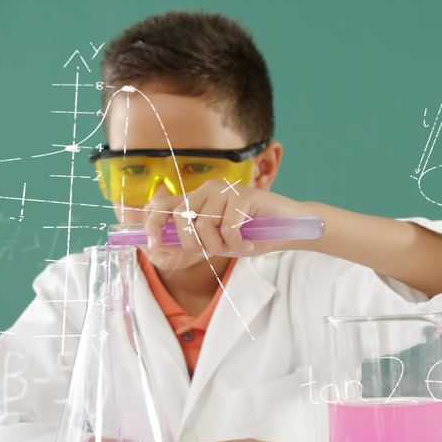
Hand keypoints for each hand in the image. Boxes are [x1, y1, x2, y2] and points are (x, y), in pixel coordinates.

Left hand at [142, 180, 307, 256]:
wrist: (290, 228)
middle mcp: (207, 190)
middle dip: (193, 244)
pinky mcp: (242, 194)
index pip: (163, 205)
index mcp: (198, 200)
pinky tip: (249, 242)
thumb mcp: (218, 243)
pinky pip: (227, 227)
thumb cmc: (254, 235)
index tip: (153, 245)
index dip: (152, 224)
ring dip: (220, 246)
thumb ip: (193, 242)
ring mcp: (224, 190)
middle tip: (215, 251)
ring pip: (203, 225)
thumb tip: (159, 247)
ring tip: (238, 245)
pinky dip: (238, 243)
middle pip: (180, 218)